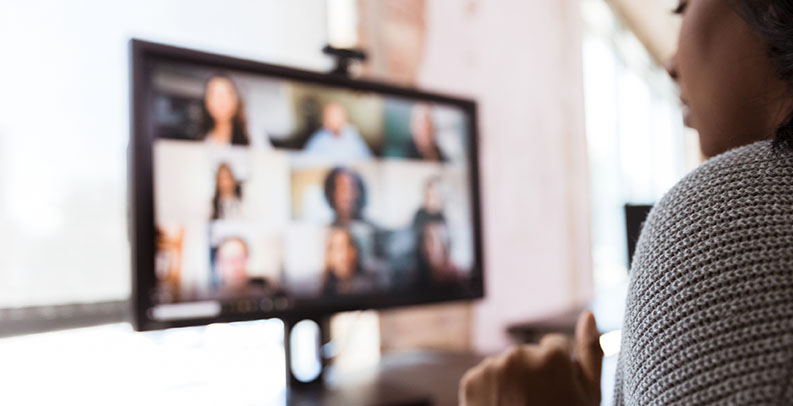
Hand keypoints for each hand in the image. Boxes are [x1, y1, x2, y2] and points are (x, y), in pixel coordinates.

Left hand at [459, 311, 602, 405]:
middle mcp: (518, 354)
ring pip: (506, 366)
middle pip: (529, 355)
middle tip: (539, 405)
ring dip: (512, 382)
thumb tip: (588, 314)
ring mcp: (491, 367)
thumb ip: (591, 352)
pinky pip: (486, 377)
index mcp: (551, 355)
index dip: (559, 372)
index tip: (558, 393)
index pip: (555, 346)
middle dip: (534, 374)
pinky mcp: (470, 380)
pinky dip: (491, 391)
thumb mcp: (589, 397)